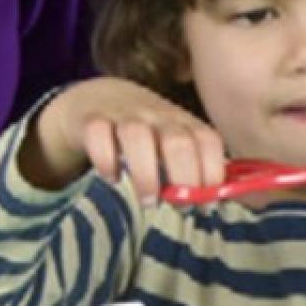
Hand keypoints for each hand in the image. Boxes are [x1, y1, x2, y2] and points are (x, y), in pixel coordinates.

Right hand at [21, 76, 224, 201]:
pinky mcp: (91, 119)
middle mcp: (157, 114)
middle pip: (177, 141)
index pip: (207, 140)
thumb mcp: (172, 143)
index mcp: (183, 121)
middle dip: (184, 178)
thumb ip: (192, 168)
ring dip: (145, 175)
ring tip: (149, 201)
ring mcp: (123, 114)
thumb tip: (214, 201)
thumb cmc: (145, 132)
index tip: (209, 205)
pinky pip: (97, 134)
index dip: (213, 172)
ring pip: (137, 137)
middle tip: (180, 207)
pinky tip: (112, 177)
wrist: (97, 98)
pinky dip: (105, 160)